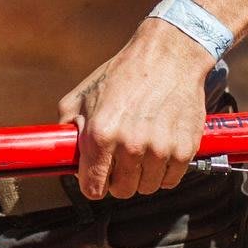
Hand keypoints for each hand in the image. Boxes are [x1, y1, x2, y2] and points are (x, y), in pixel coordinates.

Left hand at [57, 23, 210, 200]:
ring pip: (147, 188)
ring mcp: (159, 149)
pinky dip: (166, 171)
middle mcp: (130, 145)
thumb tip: (63, 155)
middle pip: (122, 191)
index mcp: (101, 134)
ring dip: (143, 176)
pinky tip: (160, 150)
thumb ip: (67, 126)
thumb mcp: (83, 94)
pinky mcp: (184, 149)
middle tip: (122, 161)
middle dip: (119, 180)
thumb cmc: (125, 73)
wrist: (168, 56)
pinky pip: (171, 180)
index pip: (92, 188)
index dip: (94, 184)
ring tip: (143, 151)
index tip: (99, 177)